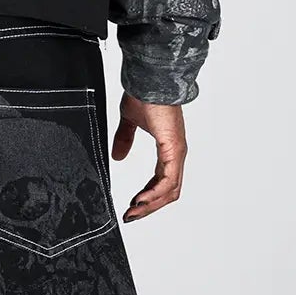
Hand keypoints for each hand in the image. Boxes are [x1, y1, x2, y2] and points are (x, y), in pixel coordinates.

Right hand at [111, 93, 186, 222]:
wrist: (149, 79)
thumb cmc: (143, 94)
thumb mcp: (129, 121)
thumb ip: (124, 139)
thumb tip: (118, 157)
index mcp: (168, 149)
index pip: (163, 182)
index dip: (148, 196)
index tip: (131, 206)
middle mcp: (176, 154)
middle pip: (169, 191)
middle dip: (149, 207)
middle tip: (131, 216)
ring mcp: (177, 153)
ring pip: (170, 190)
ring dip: (151, 204)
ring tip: (134, 212)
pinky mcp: (174, 150)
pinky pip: (168, 180)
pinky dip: (155, 193)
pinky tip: (141, 200)